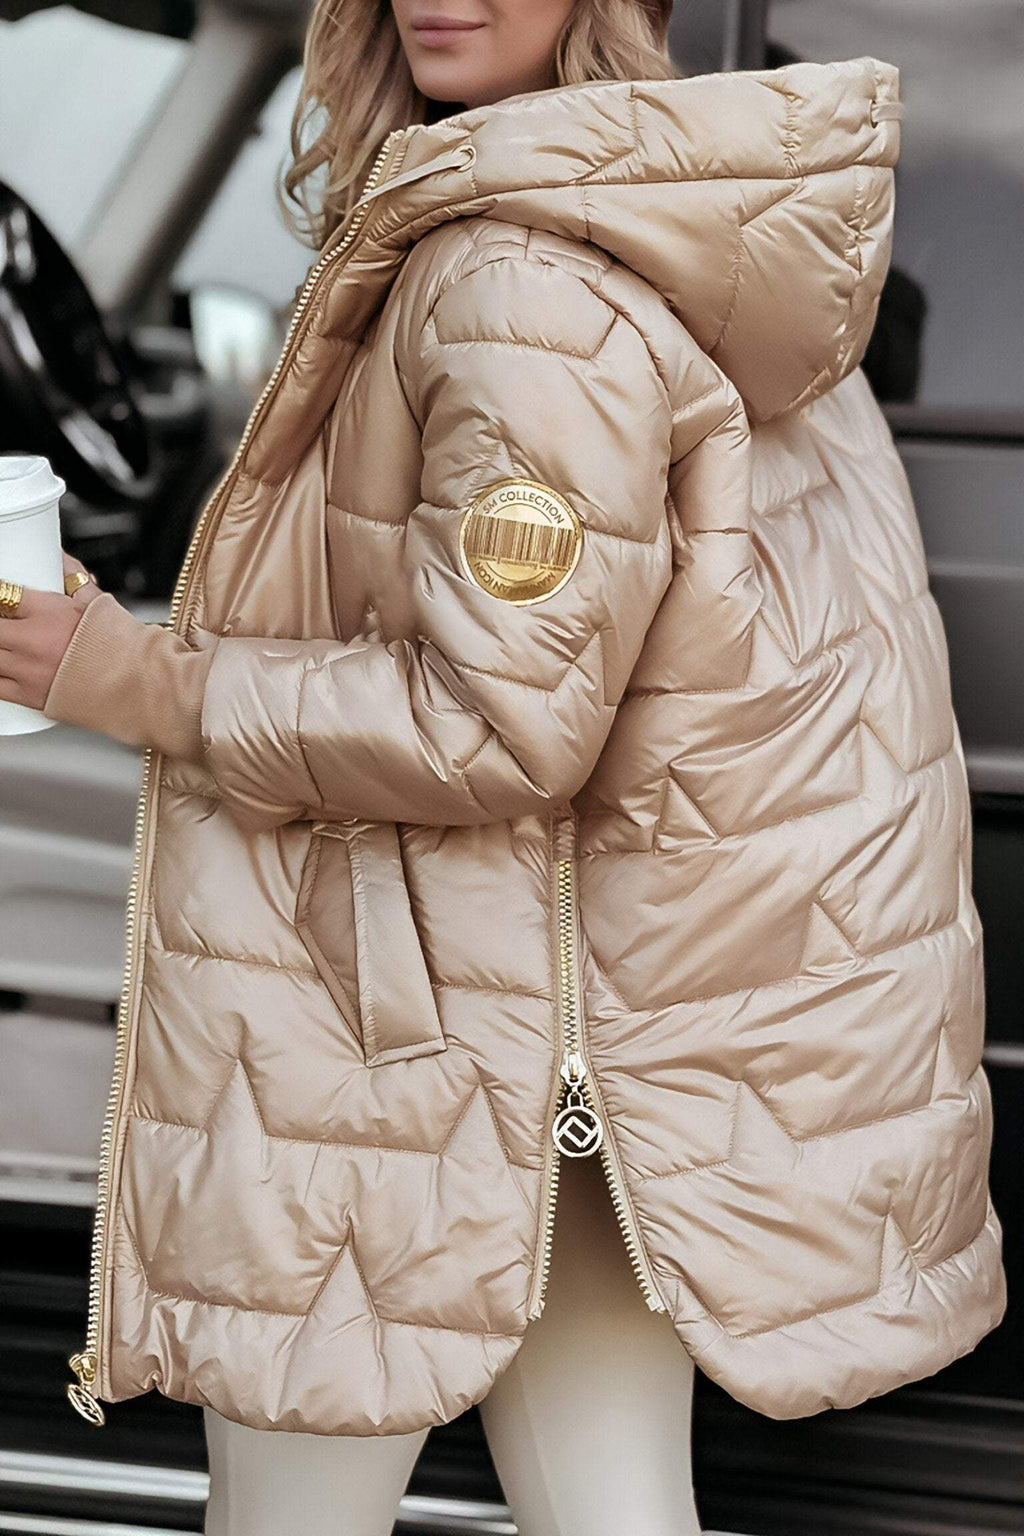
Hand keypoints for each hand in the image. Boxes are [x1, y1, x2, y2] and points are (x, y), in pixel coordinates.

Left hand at [0, 551, 104, 710]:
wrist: (137, 684)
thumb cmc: (120, 645)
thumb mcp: (96, 601)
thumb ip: (73, 577)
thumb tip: (60, 559)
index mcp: (48, 611)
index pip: (3, 593)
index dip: (0, 593)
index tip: (3, 596)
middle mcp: (32, 640)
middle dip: (0, 622)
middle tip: (7, 621)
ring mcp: (28, 670)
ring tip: (8, 644)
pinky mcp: (29, 696)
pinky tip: (5, 667)